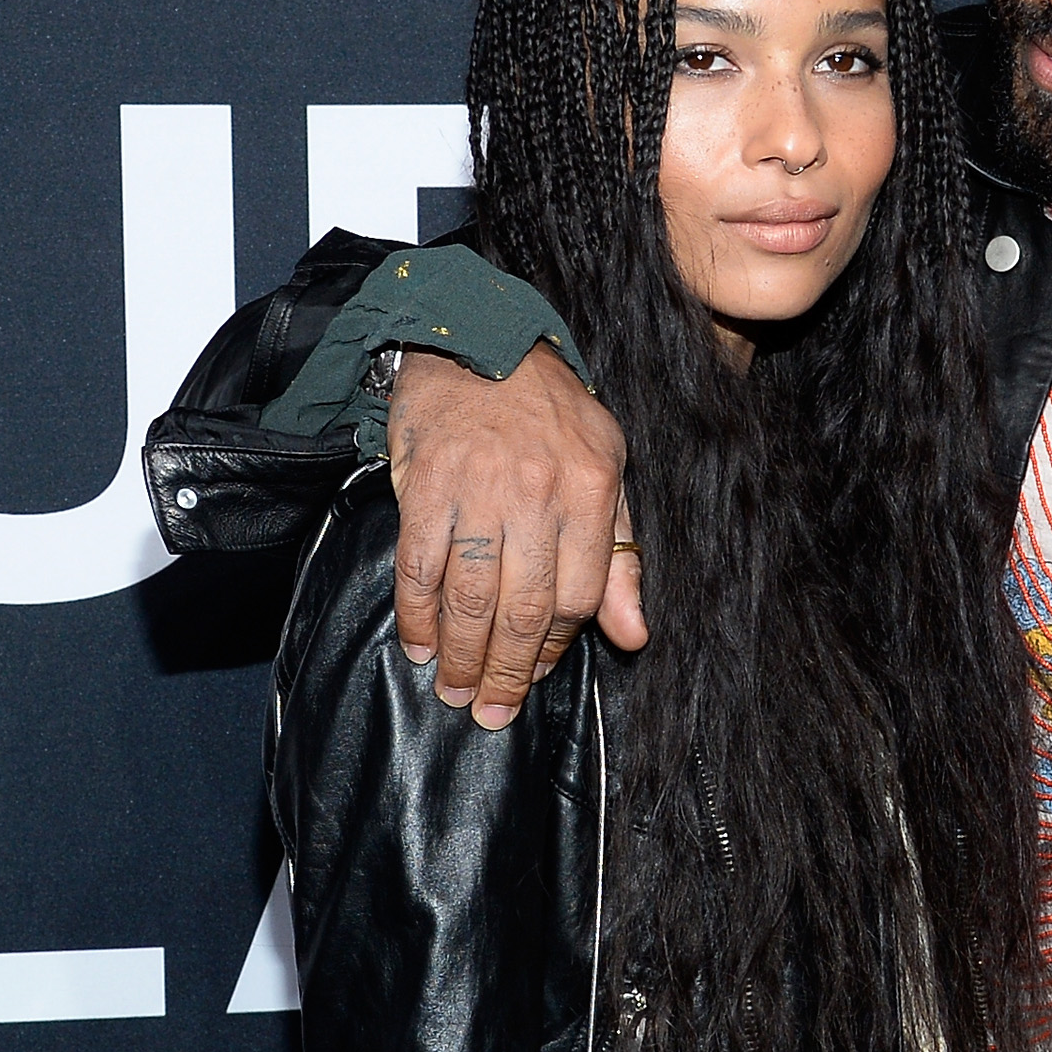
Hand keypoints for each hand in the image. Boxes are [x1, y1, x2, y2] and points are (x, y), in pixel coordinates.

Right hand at [385, 342, 642, 726]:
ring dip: (462, 656)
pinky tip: (420, 646)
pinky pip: (420, 566)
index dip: (555, 645)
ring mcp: (478, 489)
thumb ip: (620, 554)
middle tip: (490, 711)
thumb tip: (633, 636)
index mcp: (591, 490)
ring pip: (471, 596)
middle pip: (522, 607)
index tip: (536, 676)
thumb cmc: (553, 415)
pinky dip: (418, 614)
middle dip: (506, 671)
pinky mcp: (425, 485)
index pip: (579, 594)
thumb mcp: (607, 471)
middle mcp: (537, 493)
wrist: (479, 340)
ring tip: (455, 691)